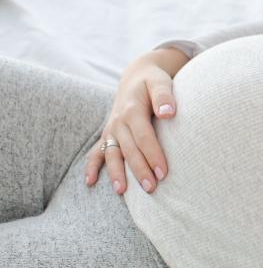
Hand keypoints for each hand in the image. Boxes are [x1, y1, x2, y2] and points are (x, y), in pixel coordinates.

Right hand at [84, 52, 181, 193]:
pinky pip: (97, 151)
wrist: (136, 76)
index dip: (153, 155)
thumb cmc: (153, 81)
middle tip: (151, 188)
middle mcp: (118, 121)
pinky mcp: (108, 134)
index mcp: (132, 110)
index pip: (144, 137)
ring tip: (122, 191)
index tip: (163, 173)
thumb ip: (164, 96)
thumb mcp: (160, 82)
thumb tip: (168, 113)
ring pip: (112, 154)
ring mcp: (111, 129)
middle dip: (139, 170)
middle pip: (129, 149)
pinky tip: (90, 182)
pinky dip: (92, 166)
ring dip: (116, 173)